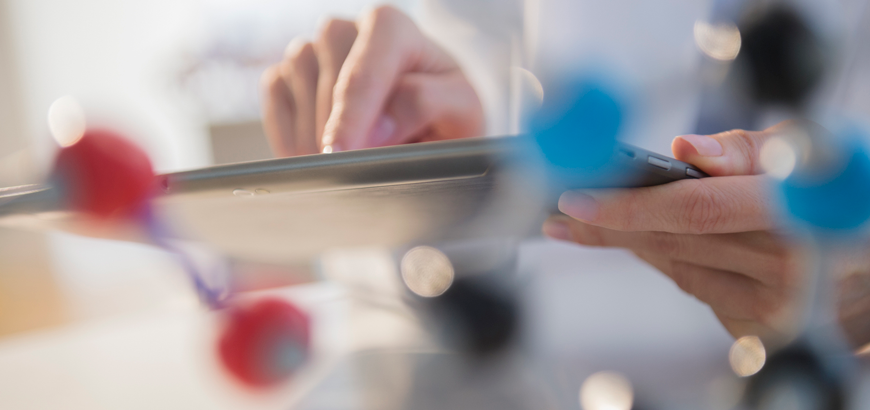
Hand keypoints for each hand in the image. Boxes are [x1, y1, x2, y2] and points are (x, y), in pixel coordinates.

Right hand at [261, 5, 483, 156]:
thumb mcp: (460, 110)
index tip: (340, 154)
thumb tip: (375, 128)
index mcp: (393, 28)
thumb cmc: (446, 113)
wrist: (427, 123)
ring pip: (296, 82)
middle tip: (347, 173)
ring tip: (338, 167)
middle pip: (327, 76)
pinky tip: (311, 153)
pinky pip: (274, 95)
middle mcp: (349, 30)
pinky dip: (287, 131)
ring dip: (311, 133)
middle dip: (335, 130)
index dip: (351, 116)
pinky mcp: (288, 72)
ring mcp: (314, 49)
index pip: (365, 69)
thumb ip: (425, 105)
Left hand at [542, 123, 812, 344]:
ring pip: (678, 271)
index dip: (628, 207)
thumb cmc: (833, 197)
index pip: (693, 209)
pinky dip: (679, 266)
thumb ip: (743, 151)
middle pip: (672, 246)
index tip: (576, 201)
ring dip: (637, 246)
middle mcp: (786, 272)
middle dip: (608, 229)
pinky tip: (667, 247)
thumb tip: (680, 148)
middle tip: (563, 216)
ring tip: (598, 225)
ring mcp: (774, 312)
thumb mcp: (805, 154)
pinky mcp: (762, 336)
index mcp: (795, 216)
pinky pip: (698, 292)